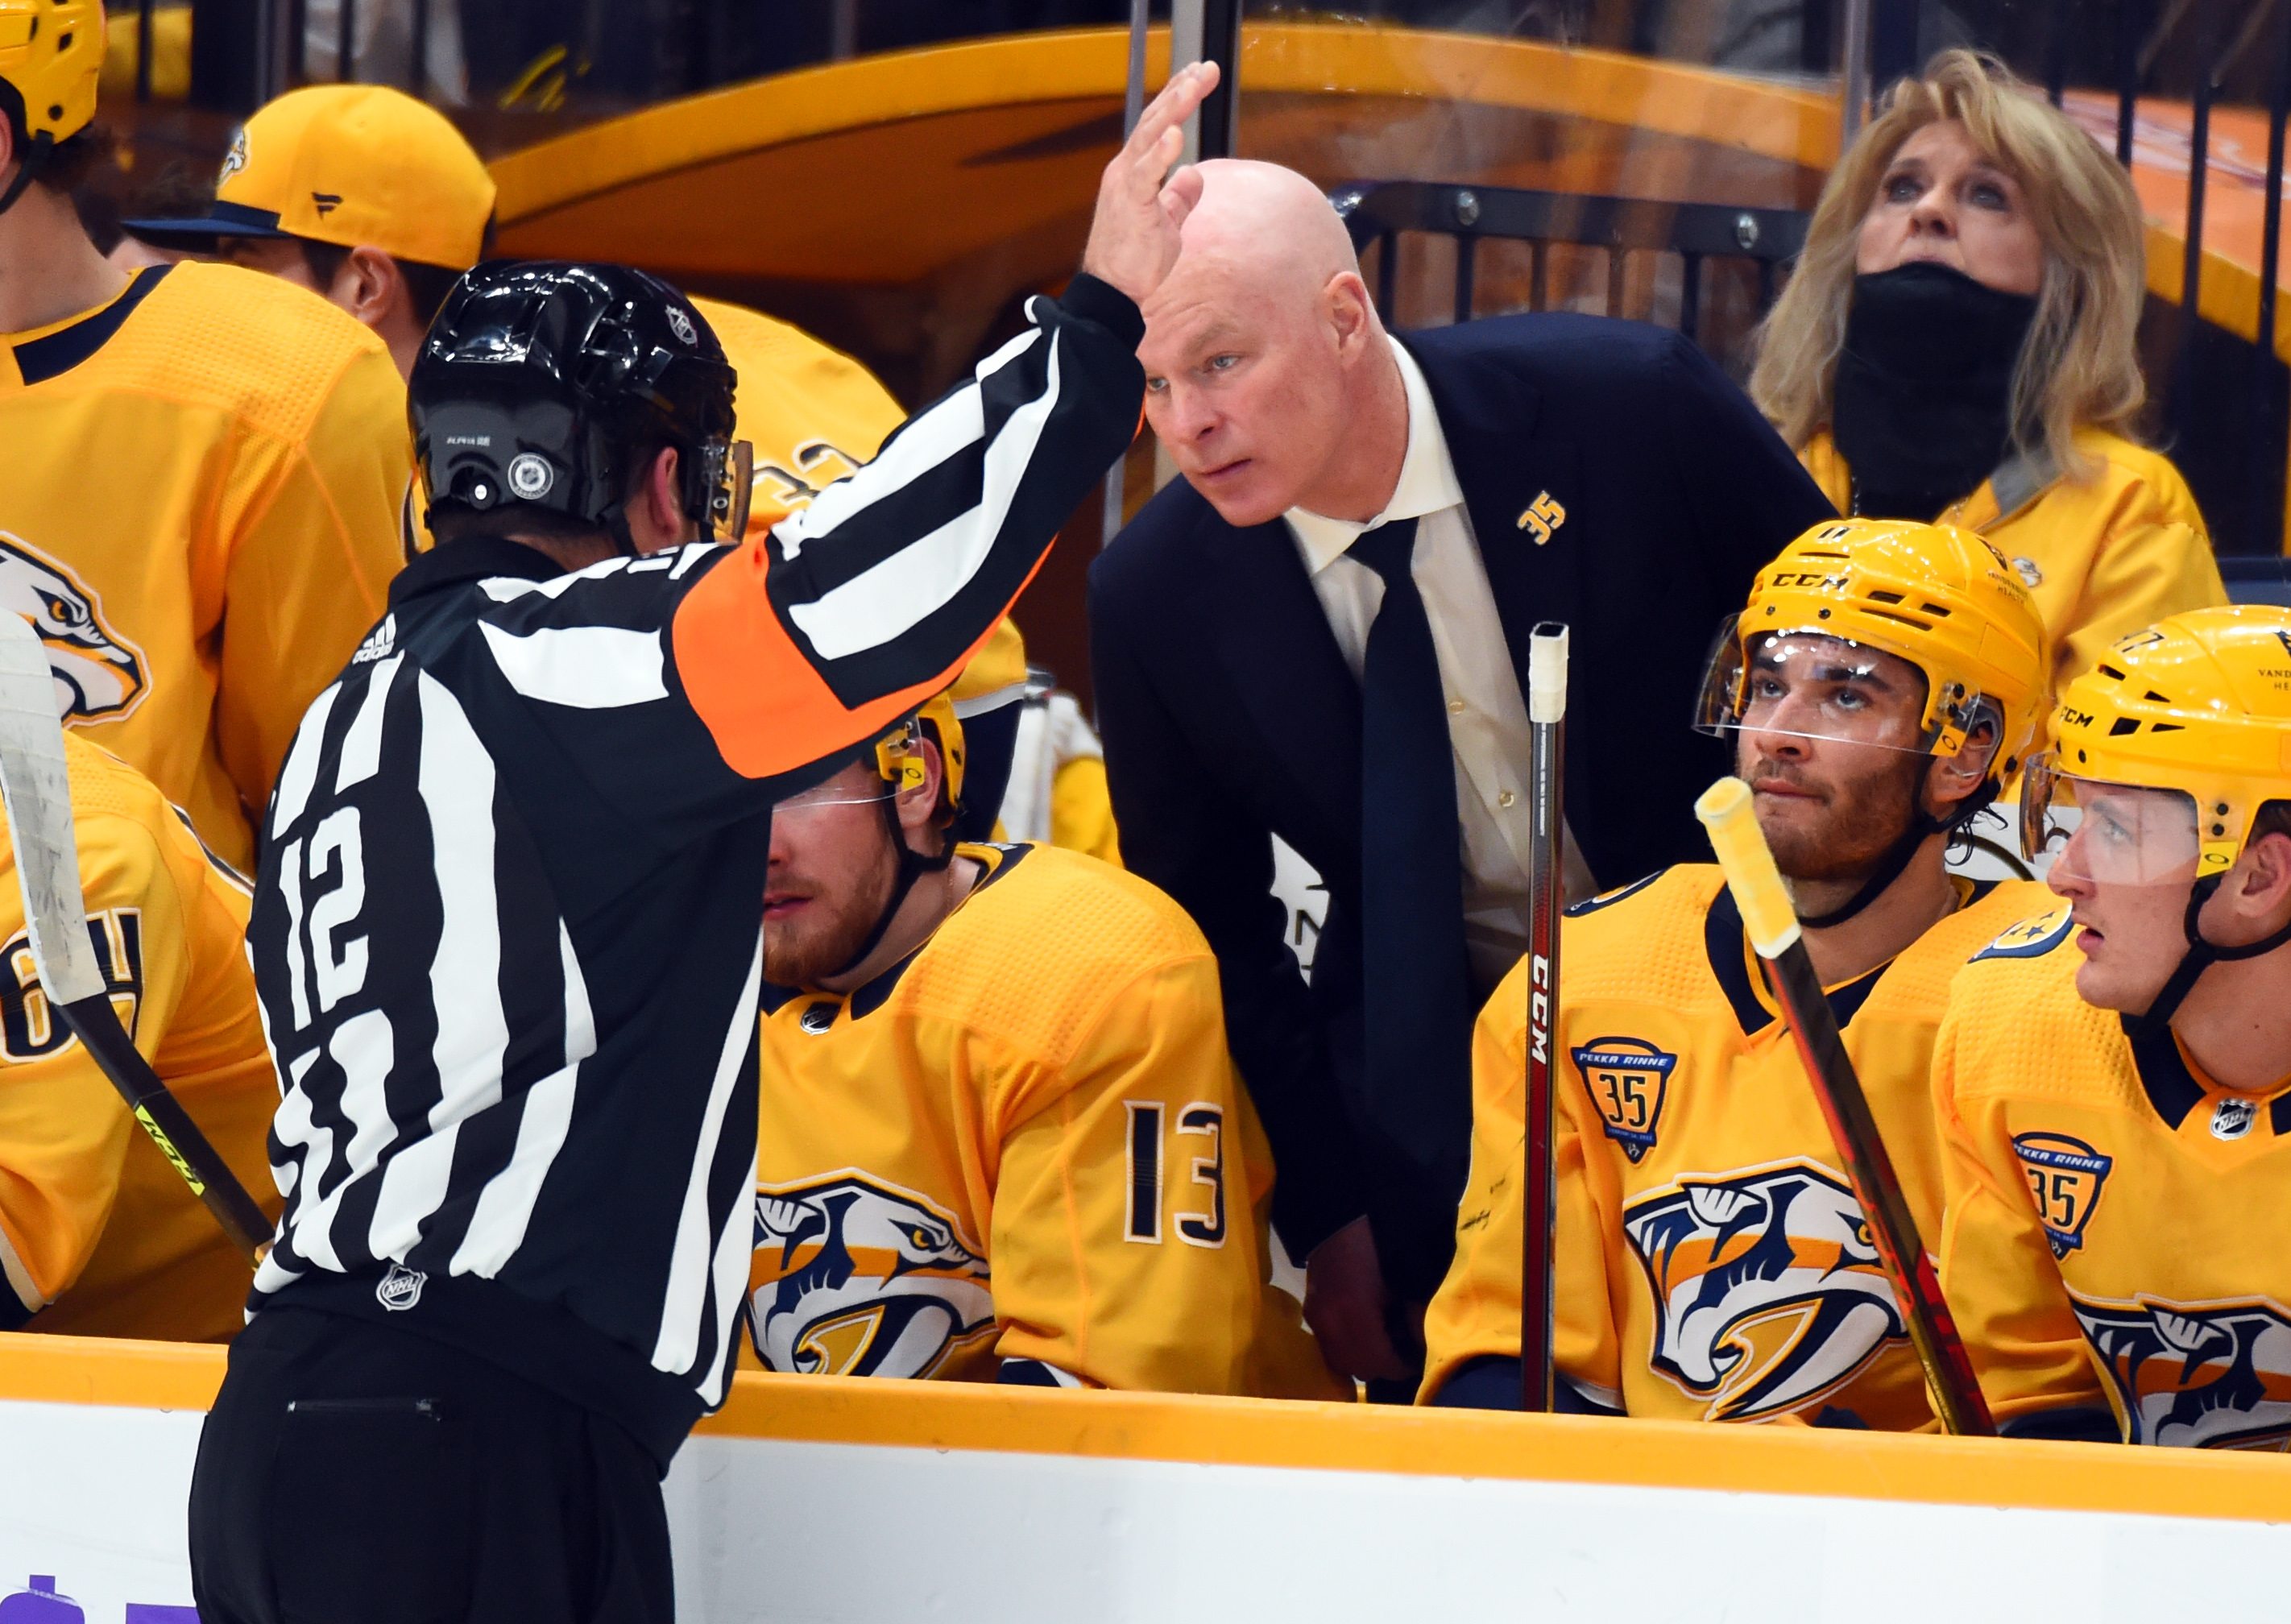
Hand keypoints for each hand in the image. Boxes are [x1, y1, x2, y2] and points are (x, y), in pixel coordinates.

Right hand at [1079, 60, 1220, 305]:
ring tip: (1192, 84)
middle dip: (1181, 91)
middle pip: (1155, 119)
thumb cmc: (1134, 260)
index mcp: (1134, 171)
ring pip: (1149, 136)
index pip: (1157, 124)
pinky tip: (1176, 133)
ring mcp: (1125, 185)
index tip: (1196, 73)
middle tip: (1205, 68)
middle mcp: (1126, 169)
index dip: (1176, 96)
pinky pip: (1145, 174)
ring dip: (1173, 108)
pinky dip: (1160, 152)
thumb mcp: (1166, 223)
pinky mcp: (1129, 205)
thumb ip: (1179, 197)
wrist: (1112, 292)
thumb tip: (1193, 174)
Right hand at [1301, 1216, 1412, 1383]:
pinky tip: (1364, 1331)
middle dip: (1383, 1365)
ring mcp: (1315, 1319)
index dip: (1402, 1365)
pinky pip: (1330, 1346)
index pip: (1380, 1362)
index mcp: (1354, 1314)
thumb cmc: (1375, 1244)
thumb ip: (1414, 1314)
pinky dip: (1348, 1347)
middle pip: (1359, 1368)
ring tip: (1384, 1342)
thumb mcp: (1402, 1278)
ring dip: (1363, 1359)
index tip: (1418, 1359)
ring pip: (1341, 1361)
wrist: (1336, 1218)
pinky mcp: (1310, 1312)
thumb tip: (1421, 1339)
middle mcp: (1329, 1324)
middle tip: (1402, 1351)